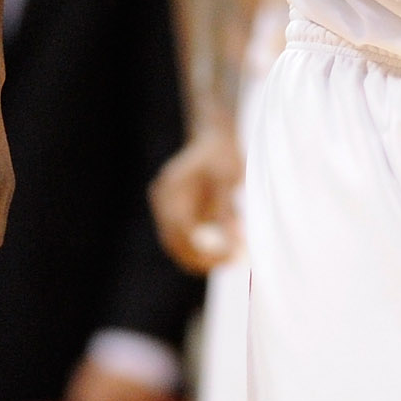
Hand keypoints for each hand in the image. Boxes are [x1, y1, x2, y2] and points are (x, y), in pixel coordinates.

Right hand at [149, 123, 242, 273]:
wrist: (216, 138)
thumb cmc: (223, 154)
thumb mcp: (228, 178)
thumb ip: (227, 211)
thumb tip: (235, 245)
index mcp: (171, 188)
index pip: (180, 230)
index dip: (203, 250)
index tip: (230, 256)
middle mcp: (164, 201)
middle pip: (175, 243)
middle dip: (202, 259)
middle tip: (233, 263)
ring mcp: (169, 209)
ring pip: (180, 245)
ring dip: (204, 257)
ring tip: (235, 257)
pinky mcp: (180, 216)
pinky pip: (189, 240)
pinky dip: (207, 248)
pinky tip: (231, 247)